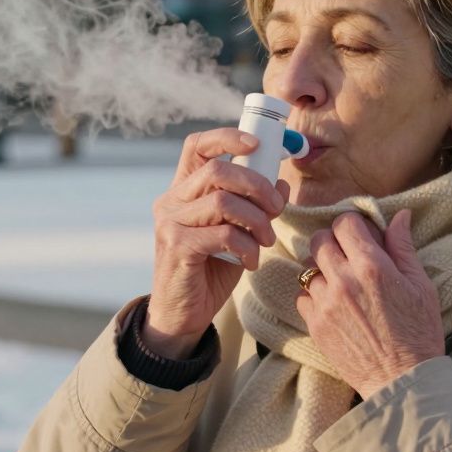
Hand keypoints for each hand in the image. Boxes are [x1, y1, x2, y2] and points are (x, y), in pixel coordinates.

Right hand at [147, 128, 290, 358]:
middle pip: (217, 170)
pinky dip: (246, 246)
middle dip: (257, 185)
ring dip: (256, 220)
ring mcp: (170, 223)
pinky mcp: (177, 247)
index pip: (196, 146)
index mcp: (182, 190)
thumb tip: (280, 181)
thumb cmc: (210, 270)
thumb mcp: (236, 232)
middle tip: (276, 207)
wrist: (183, 314)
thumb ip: (253, 207)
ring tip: (266, 240)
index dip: (227, 137)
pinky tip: (250, 261)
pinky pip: (222, 233)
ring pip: (222, 201)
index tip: (256, 144)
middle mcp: (170, 201)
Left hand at [296, 210, 442, 398]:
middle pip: (319, 240)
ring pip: (307, 267)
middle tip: (348, 255)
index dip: (352, 225)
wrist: (403, 380)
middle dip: (333, 242)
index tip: (360, 235)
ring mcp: (325, 304)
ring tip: (342, 283)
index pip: (344, 223)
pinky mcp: (315, 326)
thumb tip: (398, 215)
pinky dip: (314, 296)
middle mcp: (344, 281)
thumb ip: (403, 247)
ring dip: (322, 270)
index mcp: (372, 266)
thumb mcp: (421, 285)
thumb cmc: (419, 332)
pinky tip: (334, 304)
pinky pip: (302, 297)